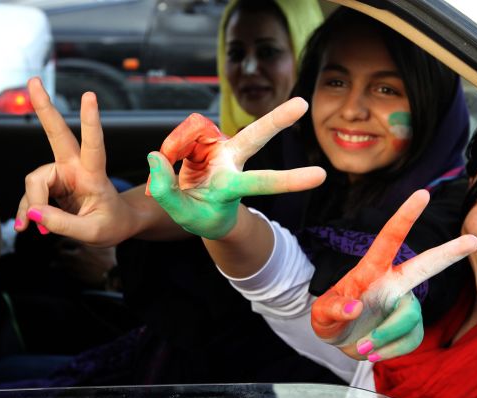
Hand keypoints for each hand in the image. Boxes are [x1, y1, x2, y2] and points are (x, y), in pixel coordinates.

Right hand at [15, 77, 129, 246]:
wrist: (116, 225)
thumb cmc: (112, 224)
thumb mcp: (93, 232)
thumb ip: (63, 224)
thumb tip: (33, 214)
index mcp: (94, 175)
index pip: (94, 145)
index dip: (90, 122)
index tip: (89, 97)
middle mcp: (76, 168)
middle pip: (57, 135)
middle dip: (44, 108)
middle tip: (34, 81)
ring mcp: (61, 174)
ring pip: (34, 180)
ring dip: (31, 204)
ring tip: (35, 230)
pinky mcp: (51, 185)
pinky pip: (31, 196)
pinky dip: (28, 212)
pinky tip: (27, 226)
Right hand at [147, 98, 325, 238]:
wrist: (198, 206)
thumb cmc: (199, 213)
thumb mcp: (181, 214)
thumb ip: (165, 190)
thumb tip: (156, 156)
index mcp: (232, 187)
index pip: (263, 182)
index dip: (290, 180)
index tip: (321, 176)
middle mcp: (232, 162)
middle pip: (255, 137)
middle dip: (277, 120)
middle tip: (303, 104)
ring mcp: (220, 146)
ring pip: (197, 130)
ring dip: (176, 146)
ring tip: (167, 166)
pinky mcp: (206, 136)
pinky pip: (182, 134)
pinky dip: (172, 148)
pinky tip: (172, 159)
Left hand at [311, 190, 476, 360]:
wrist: (339, 341)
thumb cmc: (329, 318)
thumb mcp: (321, 315)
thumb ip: (333, 310)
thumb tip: (356, 308)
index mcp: (371, 270)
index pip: (390, 238)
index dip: (405, 216)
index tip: (422, 194)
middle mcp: (393, 282)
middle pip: (426, 266)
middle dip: (449, 253)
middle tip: (473, 239)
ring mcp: (404, 304)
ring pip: (409, 318)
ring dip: (385, 337)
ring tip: (363, 346)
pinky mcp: (411, 327)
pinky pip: (410, 340)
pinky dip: (389, 351)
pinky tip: (374, 351)